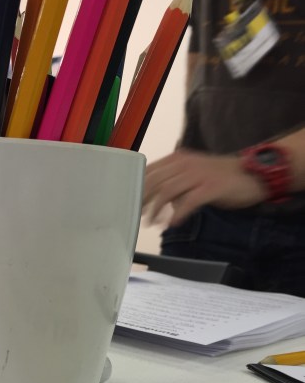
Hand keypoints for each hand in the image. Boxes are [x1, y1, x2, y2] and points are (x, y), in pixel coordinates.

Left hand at [144, 150, 266, 225]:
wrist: (253, 173)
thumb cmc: (220, 177)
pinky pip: (189, 202)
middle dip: (142, 200)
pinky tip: (173, 224)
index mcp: (177, 158)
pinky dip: (178, 214)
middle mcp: (184, 163)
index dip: (137, 187)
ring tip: (151, 222)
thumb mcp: (192, 175)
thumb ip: (174, 183)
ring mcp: (198, 174)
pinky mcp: (211, 187)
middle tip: (136, 215)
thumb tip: (156, 200)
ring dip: (156, 209)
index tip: (128, 201)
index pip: (149, 171)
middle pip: (154, 181)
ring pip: (167, 191)